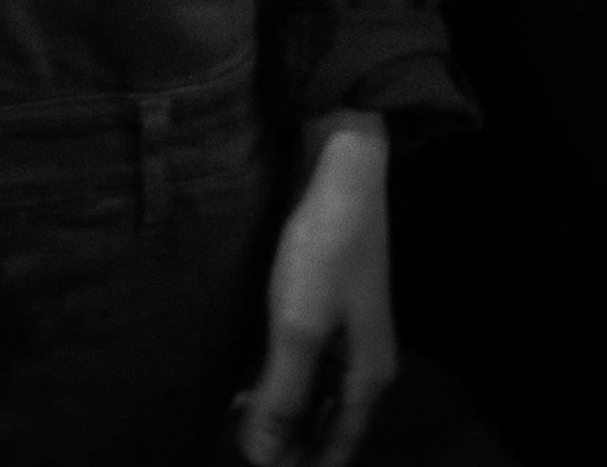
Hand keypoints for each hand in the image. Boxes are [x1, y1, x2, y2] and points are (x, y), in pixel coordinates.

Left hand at [239, 114, 394, 466]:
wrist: (341, 170)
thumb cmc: (323, 250)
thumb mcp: (298, 327)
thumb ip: (282, 395)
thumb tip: (262, 458)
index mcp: (367, 376)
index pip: (338, 446)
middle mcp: (364, 360)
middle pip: (329, 423)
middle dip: (291, 443)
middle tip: (244, 448)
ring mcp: (349, 331)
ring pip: (317, 392)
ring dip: (283, 411)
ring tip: (238, 419)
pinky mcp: (329, 304)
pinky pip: (309, 361)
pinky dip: (283, 378)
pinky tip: (250, 377)